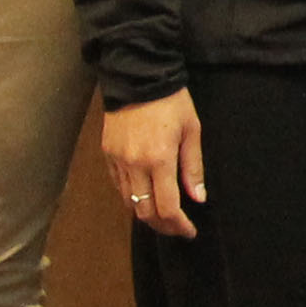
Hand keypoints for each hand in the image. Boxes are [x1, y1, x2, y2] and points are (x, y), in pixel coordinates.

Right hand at [104, 89, 205, 237]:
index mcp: (159, 159)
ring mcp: (118, 160)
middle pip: (144, 212)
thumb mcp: (192, 130)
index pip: (167, 208)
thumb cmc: (172, 101)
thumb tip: (198, 198)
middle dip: (163, 226)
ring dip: (146, 214)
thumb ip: (193, 167)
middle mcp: (134, 165)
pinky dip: (132, 197)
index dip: (179, 225)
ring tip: (164, 215)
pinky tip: (146, 195)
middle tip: (178, 227)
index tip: (190, 231)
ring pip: (129, 202)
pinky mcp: (107, 154)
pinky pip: (118, 186)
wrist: (138, 75)